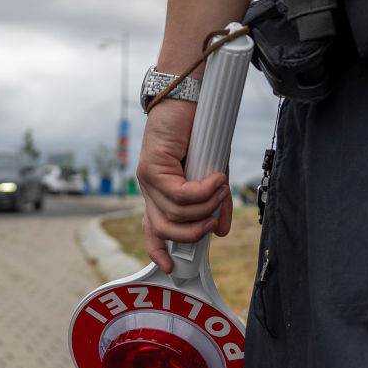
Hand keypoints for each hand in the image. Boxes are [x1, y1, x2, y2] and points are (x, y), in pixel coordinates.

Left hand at [136, 99, 233, 273]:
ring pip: (176, 212)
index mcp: (159, 194)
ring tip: (220, 186)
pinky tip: (216, 179)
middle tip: (215, 217)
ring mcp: (147, 179)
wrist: (187, 99)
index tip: (171, 267)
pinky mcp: (151, 167)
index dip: (158, 250)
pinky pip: (179, 193)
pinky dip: (203, 190)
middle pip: (165, 228)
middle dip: (194, 231)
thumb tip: (220, 232)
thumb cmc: (199, 135)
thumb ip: (213, 203)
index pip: (151, 229)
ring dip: (205, 205)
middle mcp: (149, 189)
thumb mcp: (211, 175)